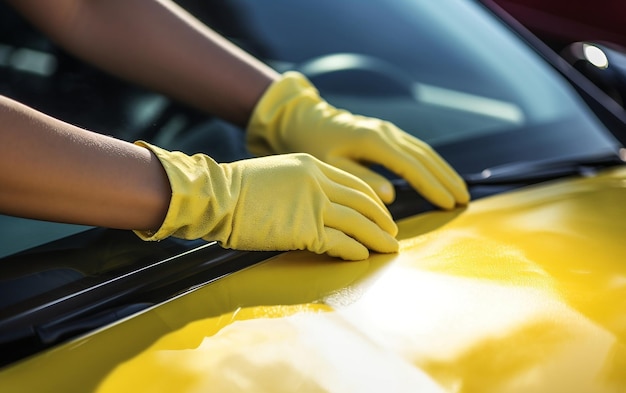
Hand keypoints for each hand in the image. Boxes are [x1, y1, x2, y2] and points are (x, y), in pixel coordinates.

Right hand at [134, 142, 397, 260]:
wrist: (216, 195)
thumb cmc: (238, 188)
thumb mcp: (278, 173)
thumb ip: (303, 184)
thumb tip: (320, 203)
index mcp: (313, 165)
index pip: (355, 184)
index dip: (374, 201)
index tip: (382, 213)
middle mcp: (319, 182)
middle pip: (364, 202)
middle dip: (383, 219)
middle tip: (393, 233)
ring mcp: (313, 204)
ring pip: (359, 222)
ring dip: (378, 237)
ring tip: (389, 248)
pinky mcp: (305, 229)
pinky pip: (341, 242)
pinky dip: (356, 250)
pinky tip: (363, 257)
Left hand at [246, 71, 469, 207]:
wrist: (306, 121)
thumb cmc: (315, 146)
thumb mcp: (332, 166)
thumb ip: (362, 180)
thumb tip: (391, 195)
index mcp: (374, 141)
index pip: (412, 166)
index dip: (432, 186)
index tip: (449, 203)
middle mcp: (387, 132)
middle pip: (425, 157)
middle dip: (446, 179)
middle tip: (465, 200)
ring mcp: (389, 130)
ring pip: (424, 151)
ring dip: (444, 170)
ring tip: (461, 190)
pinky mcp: (387, 133)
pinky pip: (416, 148)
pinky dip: (432, 163)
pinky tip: (441, 175)